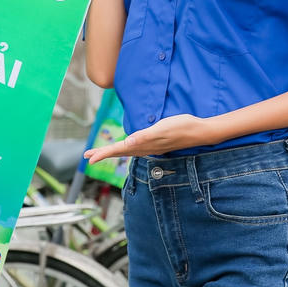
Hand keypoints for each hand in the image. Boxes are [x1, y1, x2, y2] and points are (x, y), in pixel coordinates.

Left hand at [84, 114, 209, 162]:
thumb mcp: (162, 129)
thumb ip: (145, 136)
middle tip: (87, 156)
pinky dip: (125, 148)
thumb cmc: (182, 128)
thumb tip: (127, 143)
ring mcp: (151, 146)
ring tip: (100, 152)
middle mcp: (145, 148)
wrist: (200, 131)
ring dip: (113, 151)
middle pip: (120, 151)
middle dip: (103, 153)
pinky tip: (126, 147)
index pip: (118, 149)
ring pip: (127, 150)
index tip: (88, 159)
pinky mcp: (156, 143)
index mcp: (144, 144)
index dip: (103, 153)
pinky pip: (135, 148)